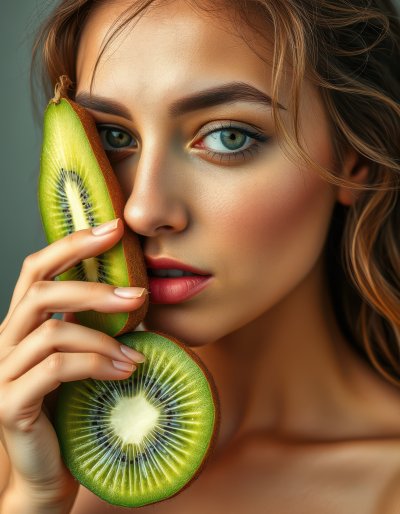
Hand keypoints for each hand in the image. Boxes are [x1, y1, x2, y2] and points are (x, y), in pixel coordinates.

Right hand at [0, 219, 146, 504]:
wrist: (46, 470)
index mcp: (21, 325)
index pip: (38, 268)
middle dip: (93, 288)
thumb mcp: (80, 359)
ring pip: (53, 332)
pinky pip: (55, 370)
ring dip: (104, 339)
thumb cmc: (69, 409)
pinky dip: (96, 365)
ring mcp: (2, 372)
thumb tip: (136, 296)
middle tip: (138, 294)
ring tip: (137, 353)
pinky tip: (126, 372)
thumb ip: (92, 328)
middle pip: (41, 291)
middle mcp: (4, 341)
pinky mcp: (10, 404)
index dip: (73, 244)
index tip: (114, 229)